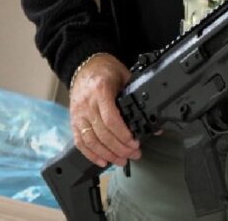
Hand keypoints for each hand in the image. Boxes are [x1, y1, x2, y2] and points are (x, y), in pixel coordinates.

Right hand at [69, 53, 140, 167]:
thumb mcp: (124, 76)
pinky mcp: (73, 120)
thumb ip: (137, 95)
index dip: (123, 135)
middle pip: (102, 133)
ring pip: (91, 140)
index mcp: (101, 91)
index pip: (111, 119)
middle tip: (133, 154)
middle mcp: (87, 104)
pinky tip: (102, 161)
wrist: (84, 65)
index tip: (134, 143)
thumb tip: (154, 117)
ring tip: (121, 160)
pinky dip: (90, 154)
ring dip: (107, 154)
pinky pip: (80, 141)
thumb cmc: (105, 70)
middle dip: (119, 148)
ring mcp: (78, 113)